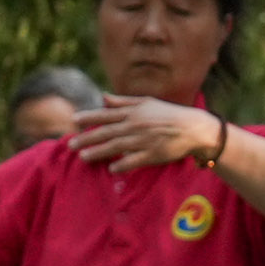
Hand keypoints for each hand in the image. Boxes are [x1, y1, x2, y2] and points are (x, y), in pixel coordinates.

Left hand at [69, 95, 228, 172]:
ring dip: (99, 152)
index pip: (107, 114)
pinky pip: (134, 161)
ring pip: (117, 147)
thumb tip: (103, 96)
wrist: (193, 129)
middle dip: (87, 138)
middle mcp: (136, 125)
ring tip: (84, 157)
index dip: (89, 117)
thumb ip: (123, 101)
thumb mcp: (147, 102)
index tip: (74, 120)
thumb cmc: (168, 114)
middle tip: (71, 144)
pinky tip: (111, 169)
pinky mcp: (153, 154)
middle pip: (107, 132)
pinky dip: (123, 165)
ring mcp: (144, 140)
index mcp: (134, 112)